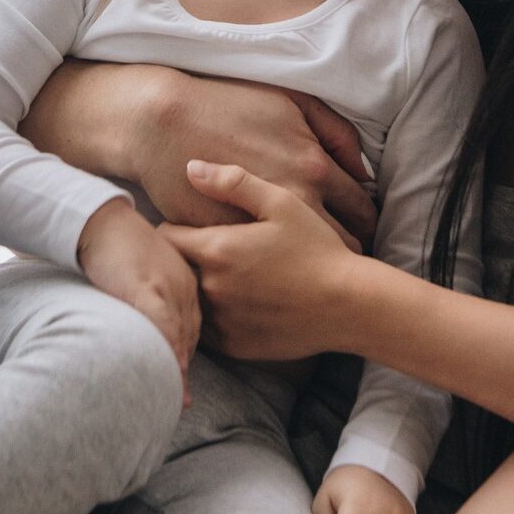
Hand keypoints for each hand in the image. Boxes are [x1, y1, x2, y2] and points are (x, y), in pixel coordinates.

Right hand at [28, 63, 377, 248]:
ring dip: (314, 270)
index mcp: (314, 167)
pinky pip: (262, 272)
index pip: (362, 211)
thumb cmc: (227, 105)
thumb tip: (363, 170)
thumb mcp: (293, 103)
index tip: (365, 233)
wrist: (162, 121)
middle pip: (342, 244)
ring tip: (314, 271)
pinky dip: (272, 274)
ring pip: (305, 266)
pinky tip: (276, 272)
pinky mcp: (226, 244)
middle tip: (347, 260)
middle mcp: (295, 201)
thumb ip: (336, 133)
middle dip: (349, 253)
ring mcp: (260, 228)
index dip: (368, 225)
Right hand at [76, 198, 199, 403]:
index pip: (192, 327)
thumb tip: (144, 328)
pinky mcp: (146, 287)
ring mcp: (168, 285)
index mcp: (186, 281)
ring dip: (179, 367)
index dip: (185, 354)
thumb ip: (150, 298)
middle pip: (189, 335)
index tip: (181, 379)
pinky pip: (163, 323)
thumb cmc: (115, 246)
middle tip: (181, 399)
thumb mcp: (143, 272)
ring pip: (180, 334)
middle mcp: (184, 285)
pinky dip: (168, 348)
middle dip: (184, 367)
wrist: (99, 218)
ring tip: (177, 397)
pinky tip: (171, 370)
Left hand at [157, 161, 362, 359]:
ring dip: (198, 288)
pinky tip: (239, 303)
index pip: (165, 236)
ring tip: (226, 277)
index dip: (176, 227)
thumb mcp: (282, 203)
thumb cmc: (317, 248)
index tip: (193, 225)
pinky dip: (215, 315)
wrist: (348, 304)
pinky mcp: (234, 346)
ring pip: (190, 300)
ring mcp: (221, 321)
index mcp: (216, 249)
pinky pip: (207, 329)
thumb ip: (233, 182)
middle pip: (175, 269)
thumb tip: (191, 167)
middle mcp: (211, 288)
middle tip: (211, 251)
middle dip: (184, 258)